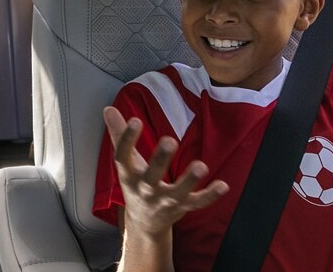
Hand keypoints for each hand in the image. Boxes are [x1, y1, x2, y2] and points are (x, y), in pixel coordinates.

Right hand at [104, 106, 228, 233]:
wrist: (144, 222)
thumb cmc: (136, 184)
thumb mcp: (126, 163)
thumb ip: (118, 135)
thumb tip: (108, 109)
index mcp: (129, 175)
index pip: (123, 157)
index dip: (127, 139)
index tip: (135, 120)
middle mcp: (145, 190)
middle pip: (151, 176)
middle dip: (160, 159)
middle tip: (170, 140)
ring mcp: (164, 201)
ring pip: (177, 192)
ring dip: (189, 180)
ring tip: (201, 165)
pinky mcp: (182, 207)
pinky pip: (197, 202)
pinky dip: (210, 195)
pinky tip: (223, 185)